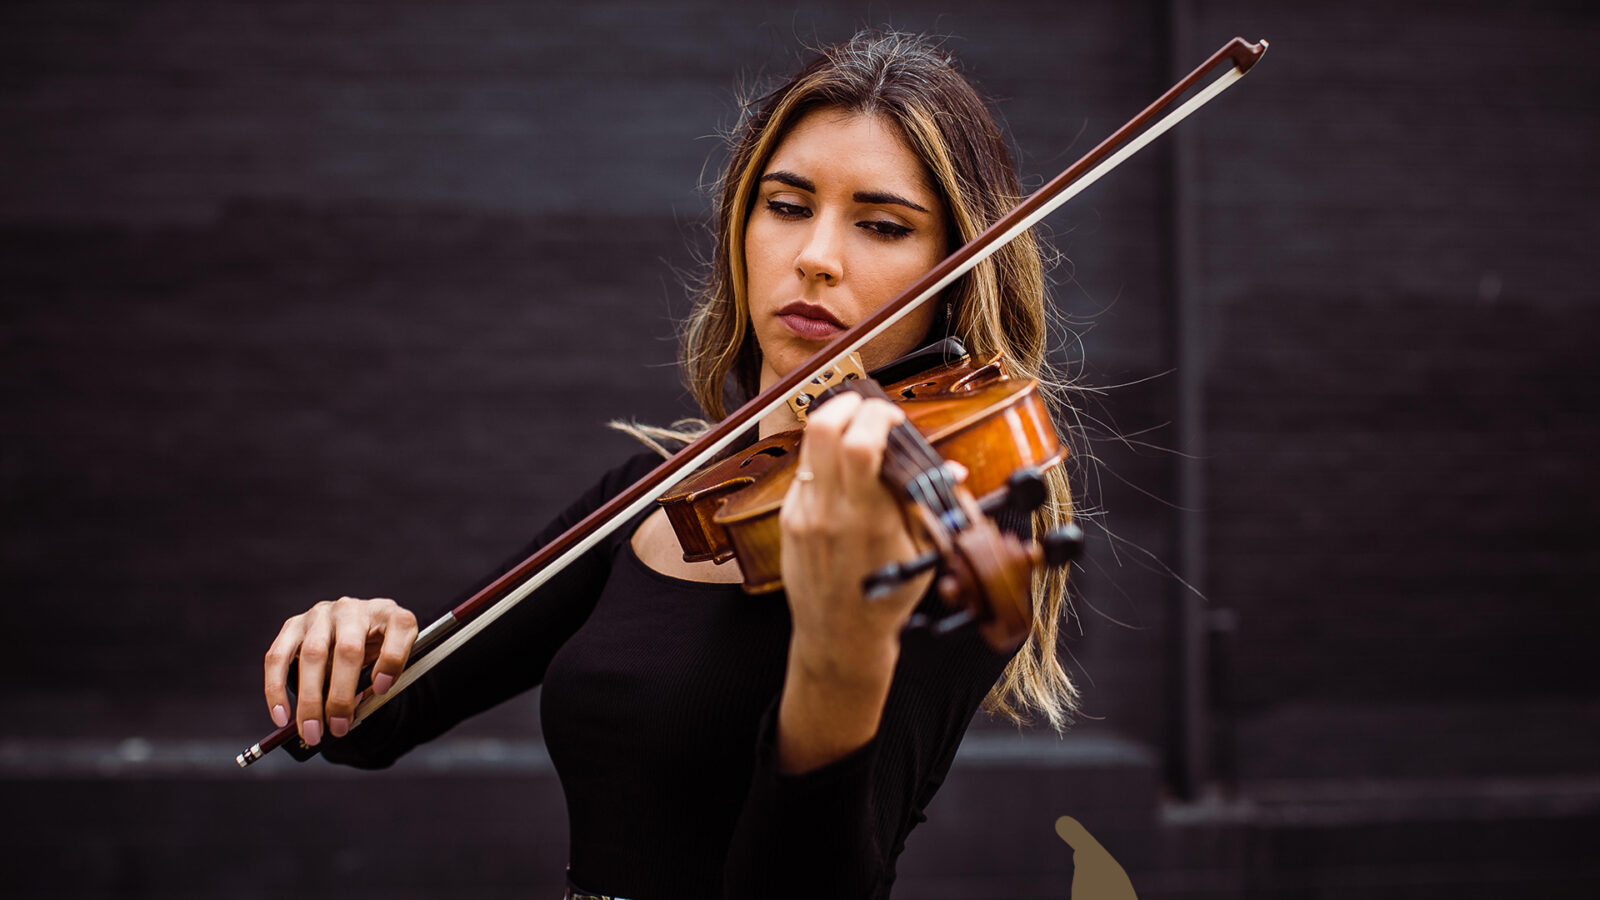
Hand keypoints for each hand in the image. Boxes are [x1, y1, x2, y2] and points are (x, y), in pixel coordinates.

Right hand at [263, 596, 416, 745]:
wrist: (354, 629)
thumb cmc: (375, 649)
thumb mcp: (387, 661)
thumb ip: (378, 681)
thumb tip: (348, 713)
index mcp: (388, 614)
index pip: (399, 628)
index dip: (392, 660)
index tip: (381, 689)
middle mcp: (353, 609)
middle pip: (348, 650)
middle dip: (341, 695)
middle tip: (339, 728)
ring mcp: (321, 614)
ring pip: (312, 655)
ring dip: (310, 700)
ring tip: (311, 731)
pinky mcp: (293, 624)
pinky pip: (278, 657)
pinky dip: (276, 689)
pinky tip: (281, 716)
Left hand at [779, 392, 929, 682]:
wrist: (839, 637)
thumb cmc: (886, 598)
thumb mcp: (920, 553)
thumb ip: (931, 505)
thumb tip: (952, 469)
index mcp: (868, 518)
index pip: (861, 443)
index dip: (877, 416)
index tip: (893, 418)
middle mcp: (829, 511)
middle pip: (822, 429)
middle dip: (847, 404)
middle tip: (866, 407)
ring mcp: (803, 514)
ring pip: (807, 445)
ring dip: (832, 426)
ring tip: (855, 431)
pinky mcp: (788, 520)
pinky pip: (803, 473)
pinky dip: (823, 459)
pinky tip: (842, 471)